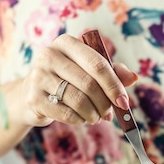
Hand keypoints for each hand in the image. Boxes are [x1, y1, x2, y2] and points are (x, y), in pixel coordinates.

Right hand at [20, 34, 137, 127]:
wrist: (30, 94)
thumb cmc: (66, 80)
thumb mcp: (88, 71)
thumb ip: (111, 72)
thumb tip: (133, 77)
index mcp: (66, 43)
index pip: (97, 64)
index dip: (114, 86)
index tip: (124, 102)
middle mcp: (49, 55)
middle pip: (89, 84)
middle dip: (104, 104)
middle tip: (109, 114)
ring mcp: (38, 76)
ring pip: (79, 101)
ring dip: (94, 114)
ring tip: (95, 117)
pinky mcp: (33, 98)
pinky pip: (67, 113)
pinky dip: (80, 120)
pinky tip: (81, 119)